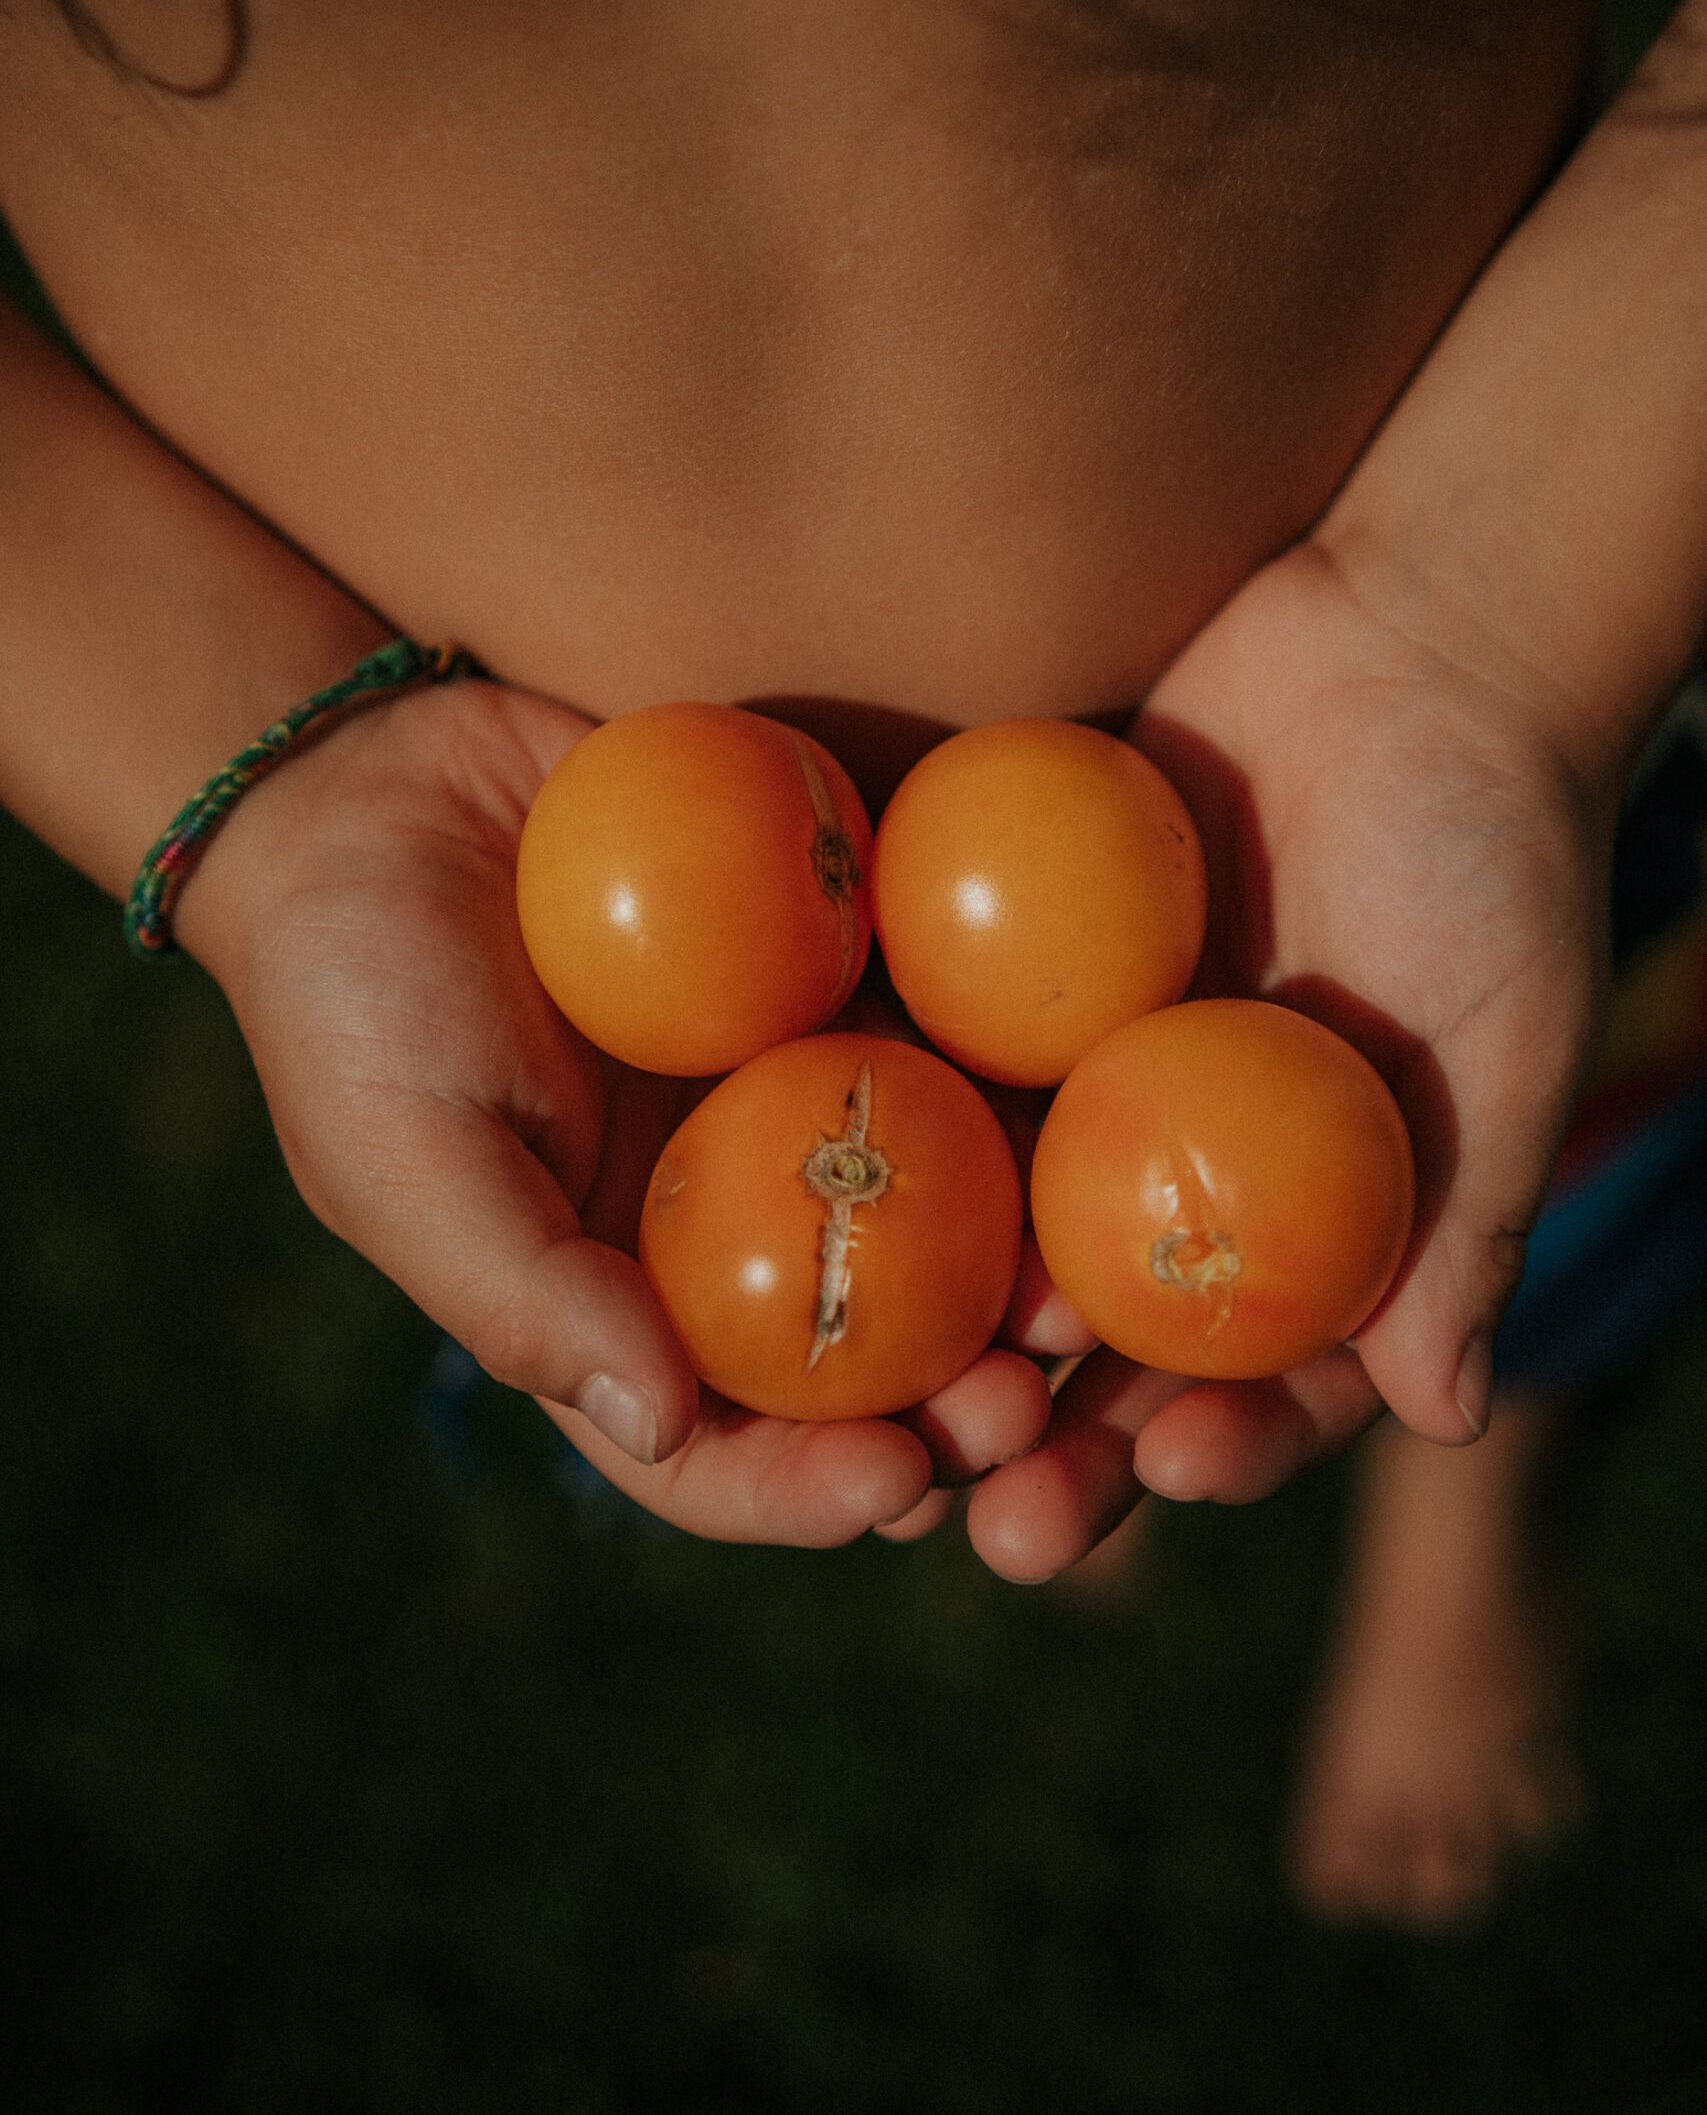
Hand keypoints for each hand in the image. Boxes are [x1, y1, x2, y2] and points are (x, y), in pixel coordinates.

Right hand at [176, 675, 1047, 1543]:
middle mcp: (728, 1225)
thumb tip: (661, 1423)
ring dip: (1016, 1272)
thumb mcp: (402, 1146)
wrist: (387, 780)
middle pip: (863, 1355)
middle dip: (953, 1405)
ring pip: (938, 1219)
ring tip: (1082, 1293)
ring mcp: (797, 1104)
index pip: (719, 1446)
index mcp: (616, 1301)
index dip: (804, 1490)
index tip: (890, 1489)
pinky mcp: (845, 986)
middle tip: (1029, 1406)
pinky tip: (1086, 1105)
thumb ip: (521, 1289)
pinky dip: (1017, 1092)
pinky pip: (949, 1049)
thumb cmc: (356, 984)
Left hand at [967, 535, 1612, 1579]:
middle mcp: (1195, 1174)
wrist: (1404, 638)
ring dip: (952, 1337)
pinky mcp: (1015, 984)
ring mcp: (1096, 1085)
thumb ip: (1470, 1217)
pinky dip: (906, 1148)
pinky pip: (952, 1080)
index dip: (1222, 1446)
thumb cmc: (1493, 841)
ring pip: (1008, 1241)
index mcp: (1319, 1219)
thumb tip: (1445, 1417)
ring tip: (892, 1412)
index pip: (1269, 1376)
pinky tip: (838, 1204)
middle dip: (1057, 1447)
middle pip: (1116, 1348)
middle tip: (994, 1519)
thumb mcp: (1508, 1034)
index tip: (1168, 1472)